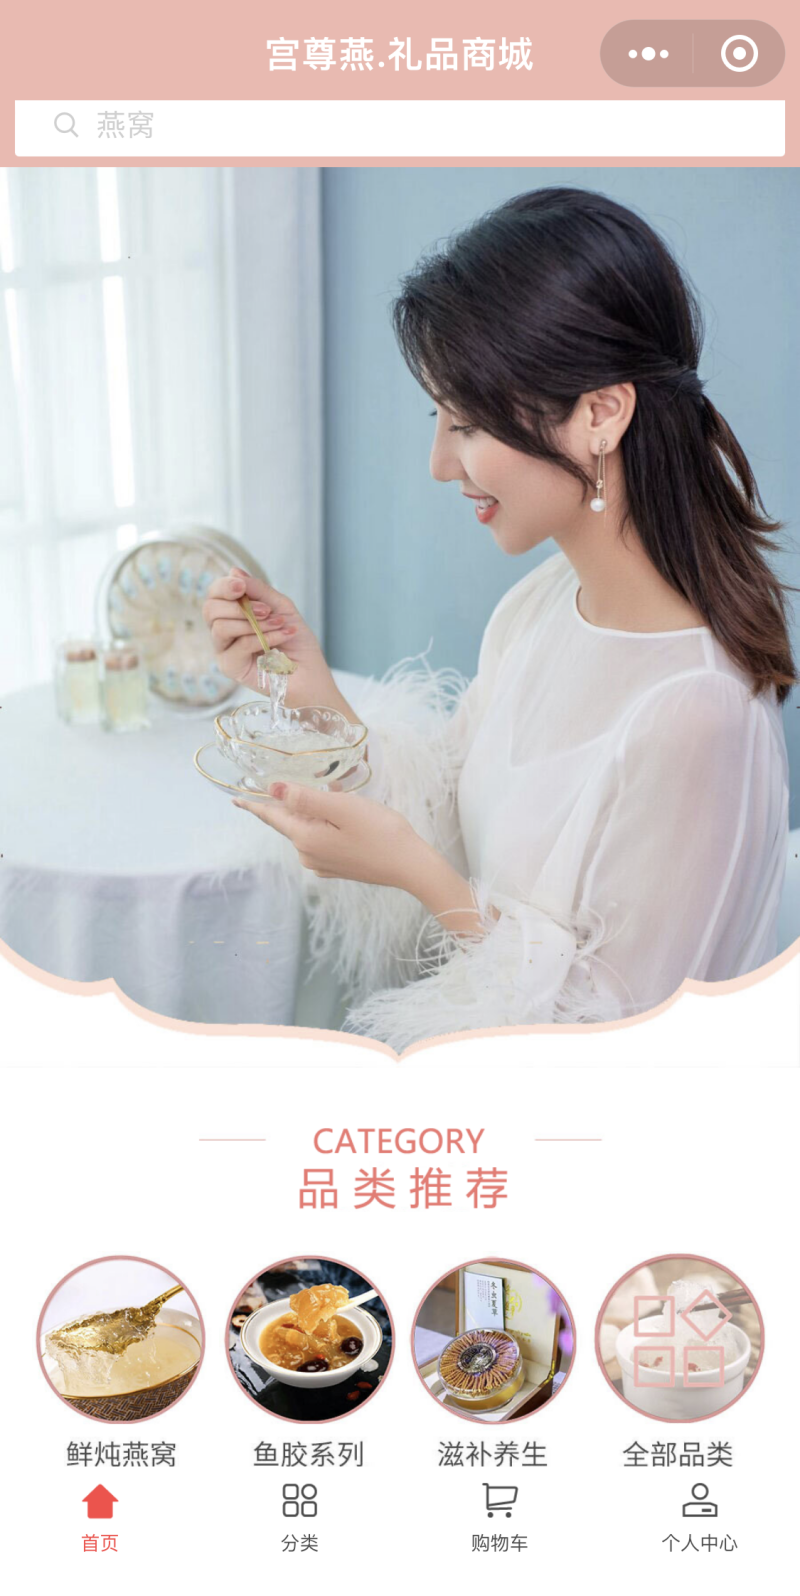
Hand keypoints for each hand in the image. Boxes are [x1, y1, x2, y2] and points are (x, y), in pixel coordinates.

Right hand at [203, 567, 353, 715]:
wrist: (310, 673)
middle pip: (210, 609)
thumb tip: (233, 571)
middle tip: (267, 610)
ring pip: (220, 627)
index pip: (213, 595)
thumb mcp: (280, 607)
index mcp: (232, 615)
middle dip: (238, 606)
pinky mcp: (230, 667)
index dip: (223, 586)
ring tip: (279, 624)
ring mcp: (225, 651)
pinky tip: (283, 636)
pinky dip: (263, 637)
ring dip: (254, 622)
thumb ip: (258, 590)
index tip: (241, 586)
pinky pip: (238, 645)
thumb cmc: (296, 642)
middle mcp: (224, 632)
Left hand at [234, 782, 487, 935]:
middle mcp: (308, 855)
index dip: (254, 804)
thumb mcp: (342, 808)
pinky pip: (321, 839)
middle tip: (292, 781)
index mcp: (305, 838)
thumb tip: (273, 788)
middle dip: (290, 803)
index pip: (272, 816)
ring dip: (312, 812)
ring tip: (330, 796)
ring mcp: (322, 863)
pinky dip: (324, 824)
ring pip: (307, 829)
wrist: (410, 866)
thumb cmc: (380, 833)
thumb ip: (305, 797)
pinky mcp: (337, 866)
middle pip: (290, 822)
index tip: (234, 797)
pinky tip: (342, 815)